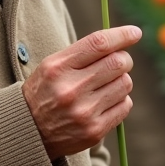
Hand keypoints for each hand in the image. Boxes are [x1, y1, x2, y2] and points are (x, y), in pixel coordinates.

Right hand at [22, 26, 138, 159]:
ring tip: (105, 85)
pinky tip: (105, 102)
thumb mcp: (52, 66)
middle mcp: (71, 89)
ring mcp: (84, 112)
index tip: (135, 33)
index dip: (122, 35)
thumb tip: (121, 41)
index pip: (98, 44)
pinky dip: (120, 100)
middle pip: (118, 63)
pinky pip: (125, 105)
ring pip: (125, 84)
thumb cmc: (46, 91)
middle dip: (124, 59)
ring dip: (121, 80)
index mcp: (57, 68)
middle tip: (119, 62)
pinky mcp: (95, 130)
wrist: (30, 133)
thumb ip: (82, 52)